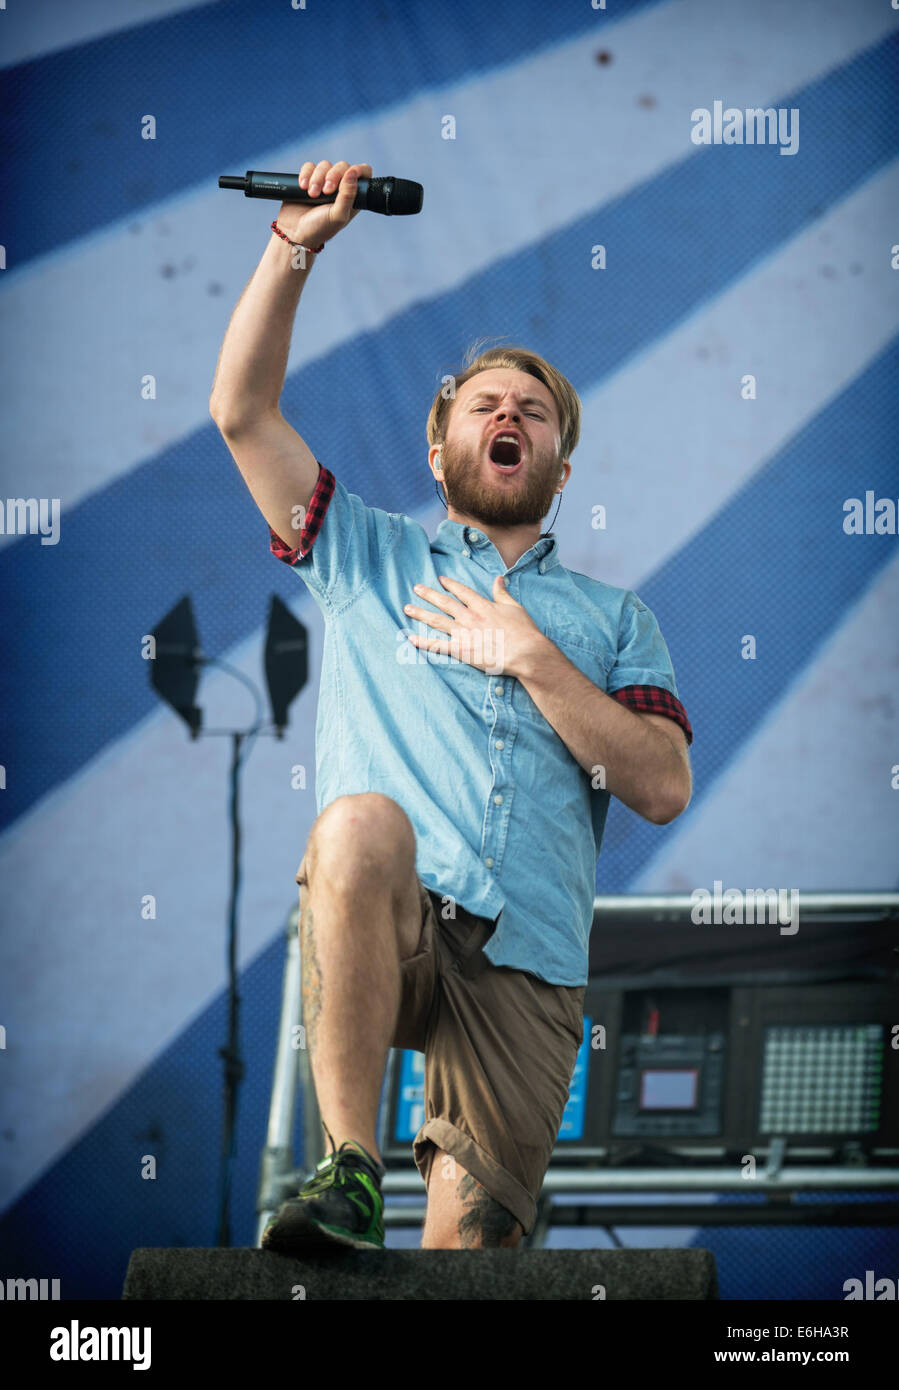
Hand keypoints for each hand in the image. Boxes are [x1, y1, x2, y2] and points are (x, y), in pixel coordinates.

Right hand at [277, 159, 372, 247]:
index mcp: (352, 196)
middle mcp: (340, 187)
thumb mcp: (337, 216)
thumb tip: (353, 173)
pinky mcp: (308, 179)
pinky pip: (309, 166)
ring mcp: (323, 182)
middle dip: (333, 175)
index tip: (351, 173)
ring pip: (324, 165)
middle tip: (326, 191)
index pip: (363, 174)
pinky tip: (303, 187)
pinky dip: (306, 174)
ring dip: (317, 178)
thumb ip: (348, 196)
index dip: (360, 170)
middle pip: (342, 166)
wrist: (295, 232)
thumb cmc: (319, 229)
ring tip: (312, 195)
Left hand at [404, 574, 547, 678]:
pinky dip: (423, 642)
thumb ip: (502, 593)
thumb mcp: (515, 607)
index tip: (440, 579)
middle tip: (416, 588)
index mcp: (482, 606)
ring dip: (421, 613)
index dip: (450, 584)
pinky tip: (411, 639)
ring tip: (407, 608)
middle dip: (429, 594)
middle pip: (445, 602)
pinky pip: (437, 645)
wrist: (524, 653)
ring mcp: (463, 633)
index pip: (462, 591)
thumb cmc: (524, 631)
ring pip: (437, 620)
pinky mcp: (461, 650)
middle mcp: (469, 616)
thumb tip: (498, 579)